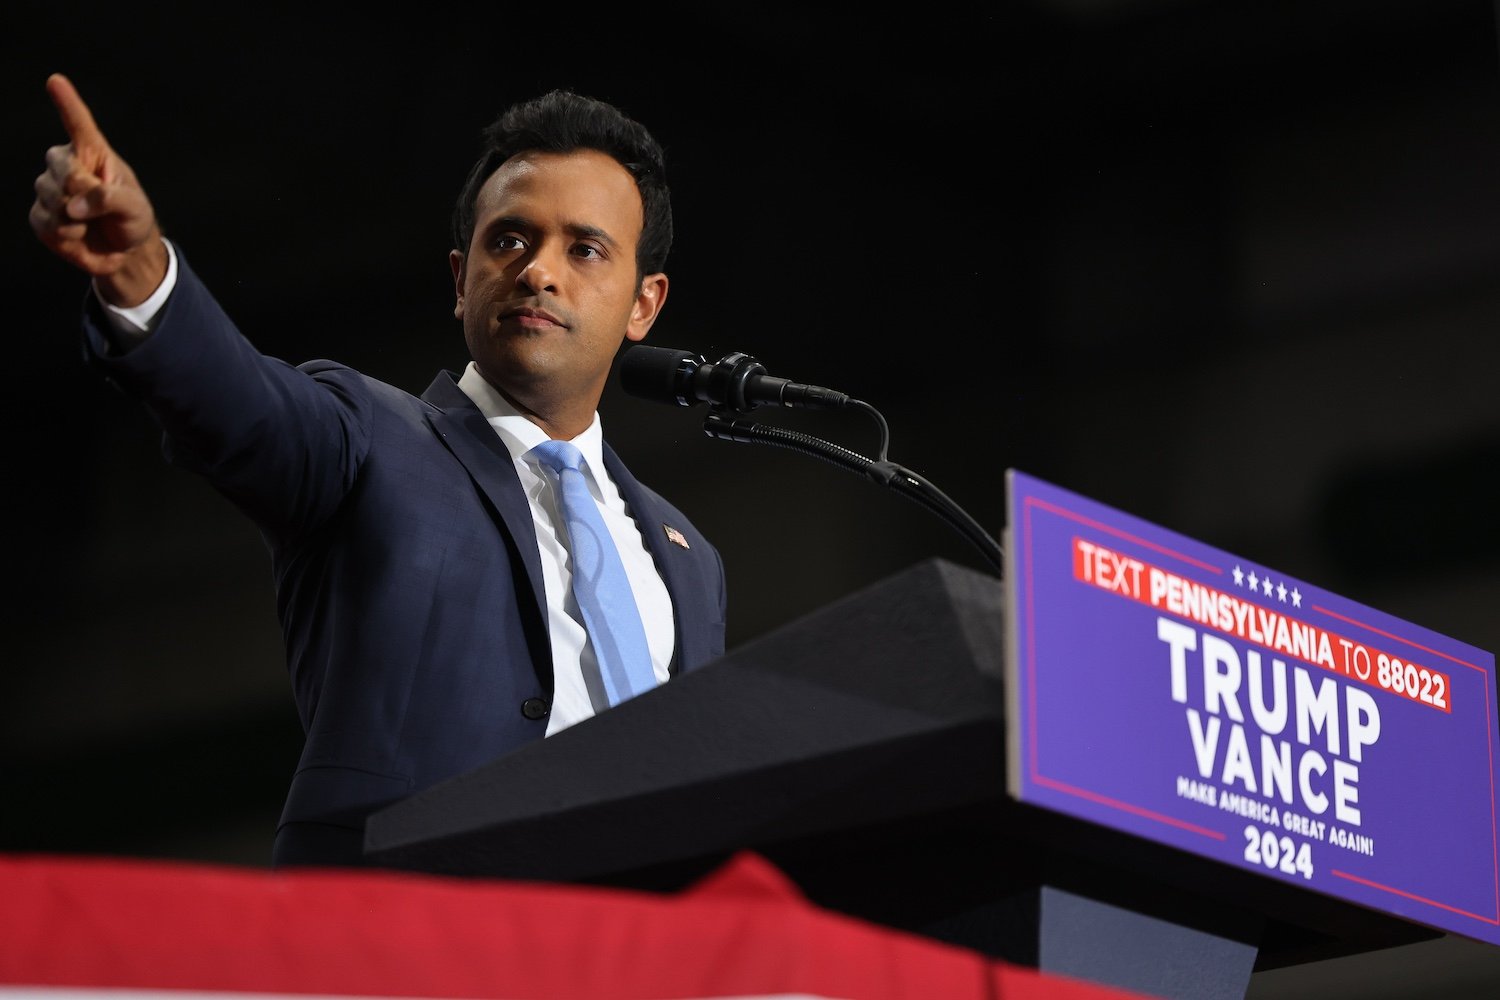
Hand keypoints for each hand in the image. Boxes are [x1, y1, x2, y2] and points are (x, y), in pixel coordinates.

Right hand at [30, 73, 165, 305]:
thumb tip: (73, 206)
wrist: (123, 251)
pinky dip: (66, 234)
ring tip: (90, 221)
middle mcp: (66, 164)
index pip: (77, 123)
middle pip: (63, 170)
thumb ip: (110, 200)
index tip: (56, 80)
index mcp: (92, 153)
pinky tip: (77, 233)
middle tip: (101, 208)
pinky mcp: (40, 214)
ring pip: (52, 198)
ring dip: (76, 218)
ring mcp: (49, 188)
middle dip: (84, 192)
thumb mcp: (134, 208)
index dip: (66, 102)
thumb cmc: (132, 220)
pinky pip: (46, 222)